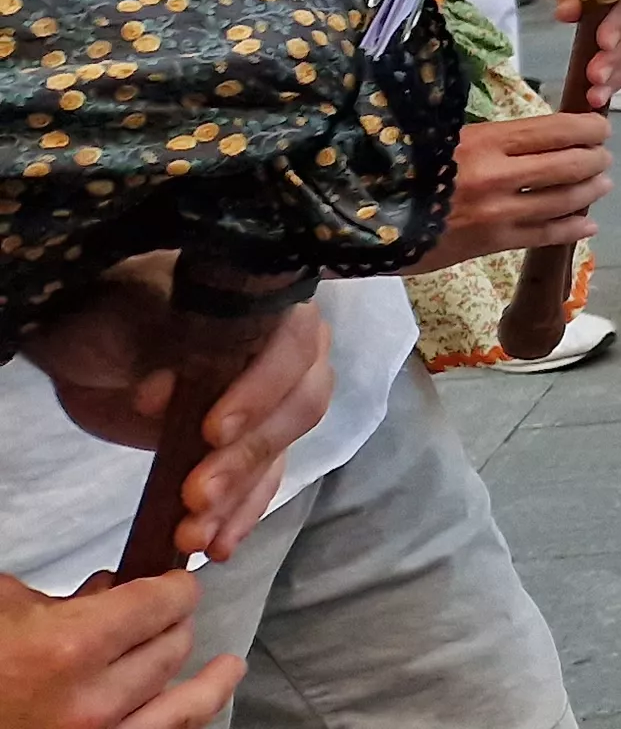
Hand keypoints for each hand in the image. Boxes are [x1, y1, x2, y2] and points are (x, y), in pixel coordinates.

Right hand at [0, 572, 241, 728]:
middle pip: (172, 645)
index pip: (163, 602)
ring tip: (227, 663)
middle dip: (171, 623)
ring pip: (183, 698)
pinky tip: (217, 688)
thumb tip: (111, 587)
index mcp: (67, 648)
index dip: (173, 585)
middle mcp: (92, 700)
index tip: (171, 581)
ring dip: (204, 673)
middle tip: (160, 617)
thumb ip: (62, 597)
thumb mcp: (3, 607)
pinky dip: (198, 711)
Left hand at [25, 259, 330, 566]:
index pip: (295, 348)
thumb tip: (167, 393)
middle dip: (246, 459)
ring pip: (277, 455)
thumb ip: (159, 345)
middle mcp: (291, 356)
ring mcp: (271, 407)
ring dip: (239, 500)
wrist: (91, 352)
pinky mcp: (247, 448)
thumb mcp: (133, 317)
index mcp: (274, 308)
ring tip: (194, 536)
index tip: (212, 432)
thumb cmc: (115, 316)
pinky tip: (218, 546)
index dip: (262, 392)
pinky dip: (240, 517)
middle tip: (197, 497)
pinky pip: (260, 485)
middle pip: (296, 410)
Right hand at [420, 114, 612, 271]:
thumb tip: (539, 134)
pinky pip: (544, 236)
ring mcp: (496, 213)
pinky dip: (573, 228)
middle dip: (596, 159)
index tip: (602, 127)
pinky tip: (588, 224)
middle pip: (569, 165)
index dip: (589, 128)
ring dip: (590, 191)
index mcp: (485, 141)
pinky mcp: (490, 243)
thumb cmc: (402, 168)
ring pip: (563, 200)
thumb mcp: (445, 139)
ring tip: (602, 184)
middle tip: (604, 157)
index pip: (556, 129)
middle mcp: (497, 175)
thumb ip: (491, 139)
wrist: (360, 218)